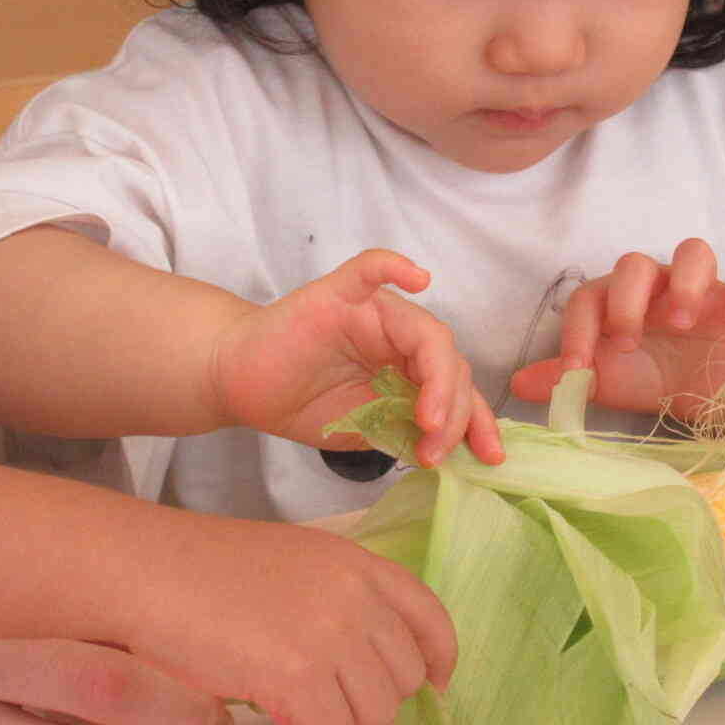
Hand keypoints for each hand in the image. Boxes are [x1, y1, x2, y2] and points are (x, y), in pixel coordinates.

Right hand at [123, 519, 457, 724]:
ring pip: (373, 715)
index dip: (438, 658)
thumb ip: (342, 599)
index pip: (430, 617)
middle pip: (404, 679)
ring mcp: (331, 635)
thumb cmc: (205, 571)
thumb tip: (371, 658)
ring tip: (288, 700)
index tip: (435, 683)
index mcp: (358, 563)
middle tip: (316, 695)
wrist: (148, 572)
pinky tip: (271, 711)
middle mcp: (356, 596)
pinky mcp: (298, 674)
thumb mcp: (296, 563)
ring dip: (334, 720)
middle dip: (366, 698)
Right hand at [208, 249, 502, 466]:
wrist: (238, 385)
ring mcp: (370, 310)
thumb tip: (452, 451)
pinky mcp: (336, 295)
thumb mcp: (367, 428)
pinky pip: (369, 269)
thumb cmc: (300, 401)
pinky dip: (393, 266)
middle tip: (437, 448)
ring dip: (437, 377)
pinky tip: (416, 277)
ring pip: (426, 332)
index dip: (478, 420)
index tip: (486, 457)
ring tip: (430, 421)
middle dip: (455, 410)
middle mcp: (398, 332)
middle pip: (449, 361)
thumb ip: (407, 430)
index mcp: (409, 363)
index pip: (458, 385)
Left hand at [509, 239, 724, 418]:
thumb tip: (517, 384)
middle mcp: (657, 288)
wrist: (716, 385)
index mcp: (619, 303)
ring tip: (686, 323)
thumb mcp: (611, 382)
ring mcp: (702, 289)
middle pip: (634, 264)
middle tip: (630, 341)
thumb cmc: (655, 375)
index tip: (578, 369)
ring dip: (686, 282)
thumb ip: (570, 379)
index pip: (588, 298)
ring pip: (692, 252)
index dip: (576, 331)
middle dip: (627, 300)